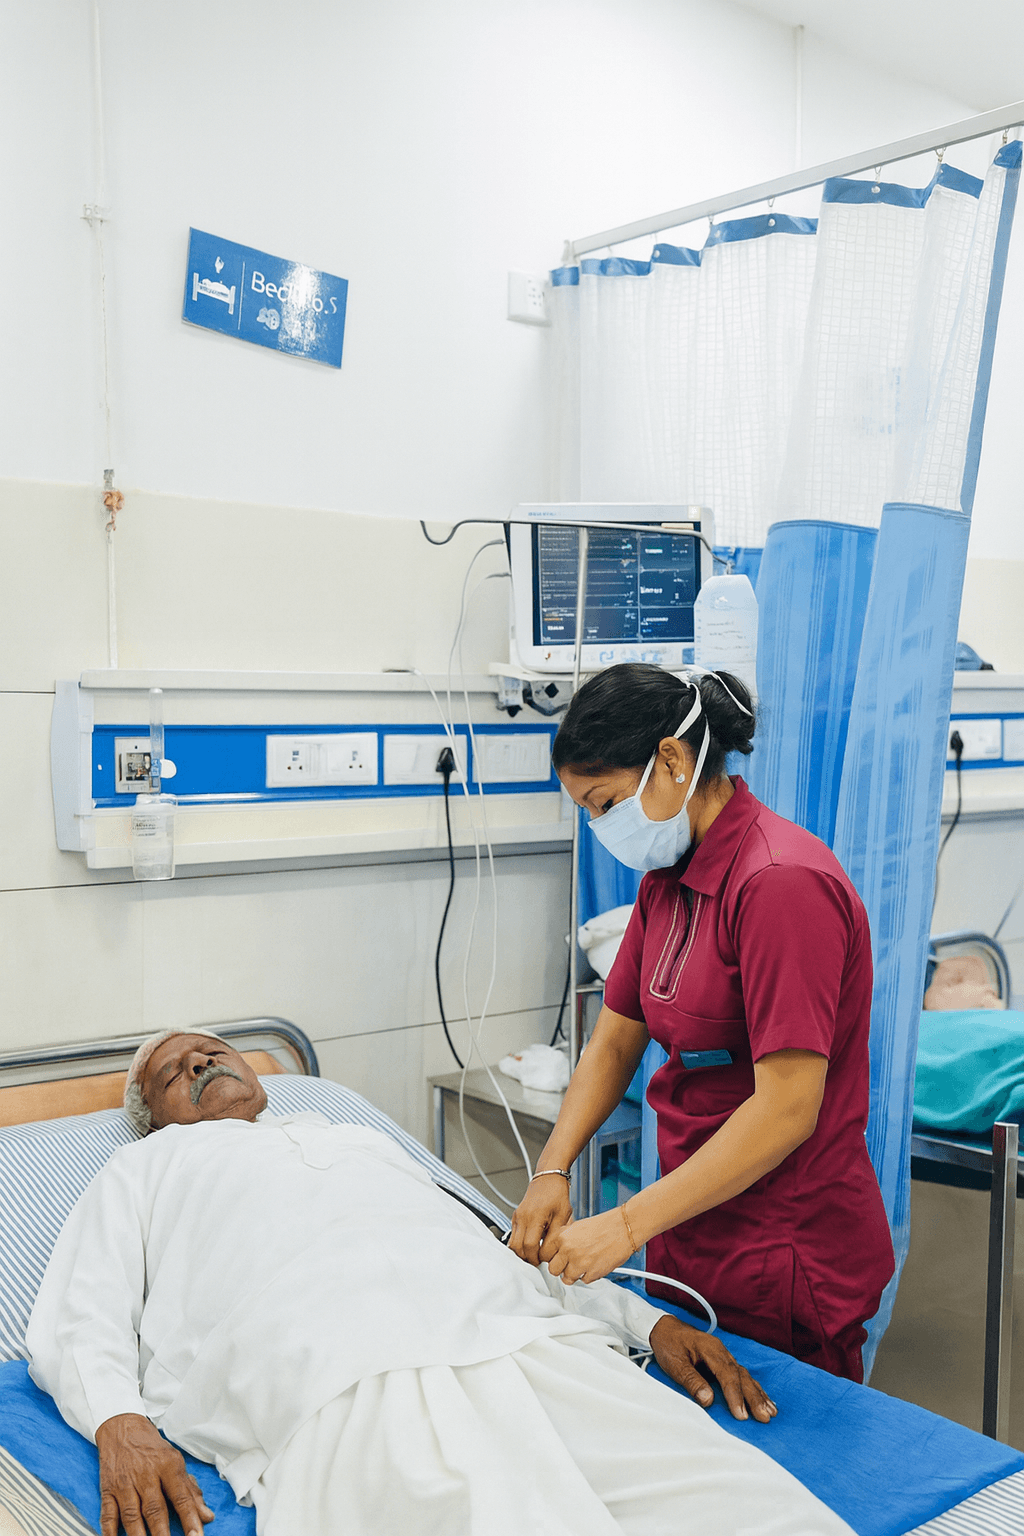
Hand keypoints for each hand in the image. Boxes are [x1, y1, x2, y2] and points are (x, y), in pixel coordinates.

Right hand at [95, 1413, 214, 1535]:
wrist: (122, 1426)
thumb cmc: (151, 1447)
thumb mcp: (174, 1461)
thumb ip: (190, 1491)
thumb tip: (206, 1516)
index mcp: (168, 1465)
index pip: (181, 1497)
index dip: (190, 1519)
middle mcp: (146, 1475)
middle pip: (155, 1509)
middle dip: (162, 1533)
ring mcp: (125, 1483)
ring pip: (132, 1515)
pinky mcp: (108, 1489)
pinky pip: (108, 1514)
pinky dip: (110, 1531)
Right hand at [509, 1175, 572, 1265]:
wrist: (548, 1178)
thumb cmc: (557, 1193)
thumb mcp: (562, 1215)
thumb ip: (555, 1236)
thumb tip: (548, 1253)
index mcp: (534, 1216)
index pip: (530, 1245)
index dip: (535, 1257)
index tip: (542, 1261)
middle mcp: (522, 1216)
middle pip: (517, 1247)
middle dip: (527, 1258)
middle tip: (537, 1261)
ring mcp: (517, 1216)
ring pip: (512, 1243)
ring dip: (521, 1252)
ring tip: (534, 1255)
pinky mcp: (516, 1216)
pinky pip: (513, 1235)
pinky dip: (519, 1244)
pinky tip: (530, 1245)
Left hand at [543, 1207, 632, 1284]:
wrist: (623, 1228)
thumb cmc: (604, 1225)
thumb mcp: (577, 1226)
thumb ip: (564, 1238)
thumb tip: (554, 1248)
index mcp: (562, 1237)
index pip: (544, 1255)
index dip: (550, 1258)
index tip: (554, 1259)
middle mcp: (569, 1251)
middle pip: (553, 1270)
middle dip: (560, 1268)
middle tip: (568, 1264)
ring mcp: (580, 1263)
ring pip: (566, 1279)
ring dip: (573, 1274)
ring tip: (582, 1265)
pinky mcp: (592, 1273)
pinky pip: (583, 1281)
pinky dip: (588, 1276)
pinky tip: (593, 1265)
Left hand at [649, 1316, 776, 1422]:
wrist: (664, 1328)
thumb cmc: (668, 1344)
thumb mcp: (674, 1363)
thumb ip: (691, 1381)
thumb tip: (709, 1401)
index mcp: (711, 1349)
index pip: (728, 1375)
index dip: (735, 1396)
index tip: (741, 1415)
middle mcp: (722, 1352)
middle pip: (742, 1376)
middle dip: (754, 1398)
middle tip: (764, 1417)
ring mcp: (724, 1356)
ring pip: (745, 1376)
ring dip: (758, 1394)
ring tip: (770, 1412)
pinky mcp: (722, 1362)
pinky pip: (742, 1375)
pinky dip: (753, 1388)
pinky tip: (762, 1399)